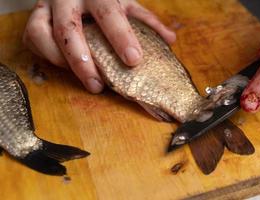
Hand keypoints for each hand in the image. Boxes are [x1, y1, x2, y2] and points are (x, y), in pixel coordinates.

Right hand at [23, 0, 175, 92]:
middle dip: (82, 60)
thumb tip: (171, 40)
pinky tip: (65, 66)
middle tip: (99, 84)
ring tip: (87, 80)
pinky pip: (33, 39)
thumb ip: (146, 21)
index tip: (133, 60)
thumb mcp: (126, 4)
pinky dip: (47, 56)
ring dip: (62, 62)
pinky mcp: (34, 18)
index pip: (109, 13)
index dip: (120, 37)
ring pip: (42, 36)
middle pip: (68, 30)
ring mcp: (46, 7)